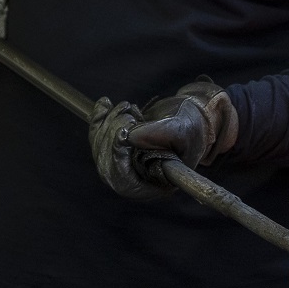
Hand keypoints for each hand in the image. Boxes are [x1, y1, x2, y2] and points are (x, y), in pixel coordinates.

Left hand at [89, 76, 238, 199]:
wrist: (189, 115)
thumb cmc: (192, 127)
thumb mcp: (181, 130)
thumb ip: (159, 135)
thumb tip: (128, 136)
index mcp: (155, 183)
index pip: (124, 182)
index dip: (117, 161)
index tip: (122, 135)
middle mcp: (137, 177)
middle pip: (107, 164)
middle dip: (111, 135)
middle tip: (129, 115)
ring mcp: (124, 163)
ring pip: (100, 147)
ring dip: (108, 122)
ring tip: (128, 107)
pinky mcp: (116, 146)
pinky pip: (97, 135)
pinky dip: (98, 117)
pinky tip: (104, 103)